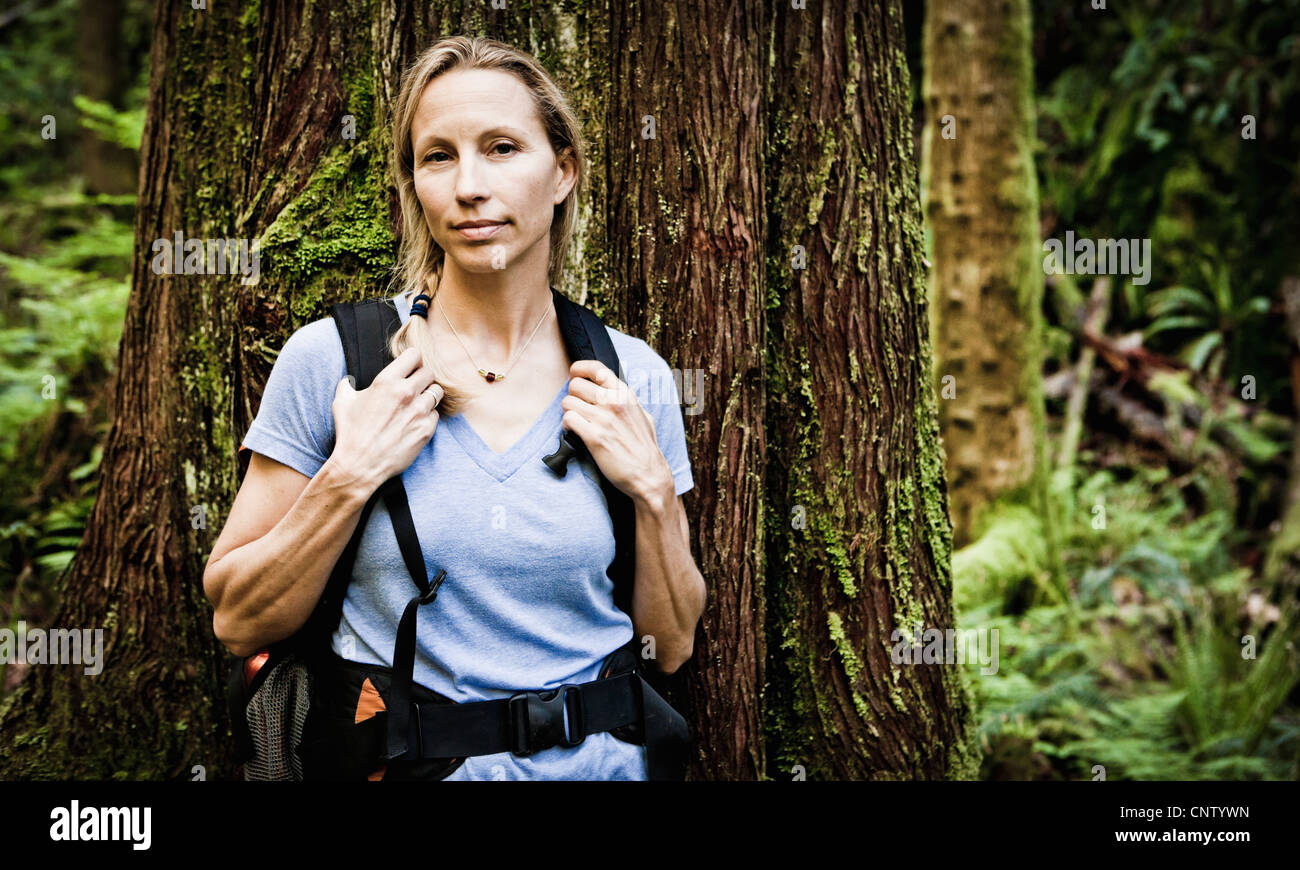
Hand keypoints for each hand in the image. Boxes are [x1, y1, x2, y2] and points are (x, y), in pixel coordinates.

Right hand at [330, 347, 443, 490]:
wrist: (359, 465)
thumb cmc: (349, 433)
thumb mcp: (342, 403)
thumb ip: (346, 385)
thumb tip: (348, 380)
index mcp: (386, 382)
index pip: (414, 355)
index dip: (413, 360)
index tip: (410, 366)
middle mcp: (406, 393)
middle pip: (429, 372)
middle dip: (422, 377)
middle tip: (414, 386)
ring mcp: (419, 411)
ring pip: (436, 392)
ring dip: (427, 396)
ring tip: (416, 404)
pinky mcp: (427, 429)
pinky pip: (435, 414)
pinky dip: (428, 416)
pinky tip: (415, 421)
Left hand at [560, 360, 672, 502]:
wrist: (649, 474)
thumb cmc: (645, 448)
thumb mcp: (643, 416)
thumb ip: (627, 402)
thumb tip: (614, 394)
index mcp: (625, 395)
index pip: (596, 368)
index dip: (580, 369)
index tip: (575, 376)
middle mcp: (614, 402)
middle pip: (575, 385)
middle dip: (572, 396)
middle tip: (577, 408)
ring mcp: (604, 419)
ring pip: (568, 402)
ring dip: (568, 413)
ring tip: (576, 422)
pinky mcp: (593, 436)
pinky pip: (568, 419)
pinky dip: (566, 426)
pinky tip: (573, 432)